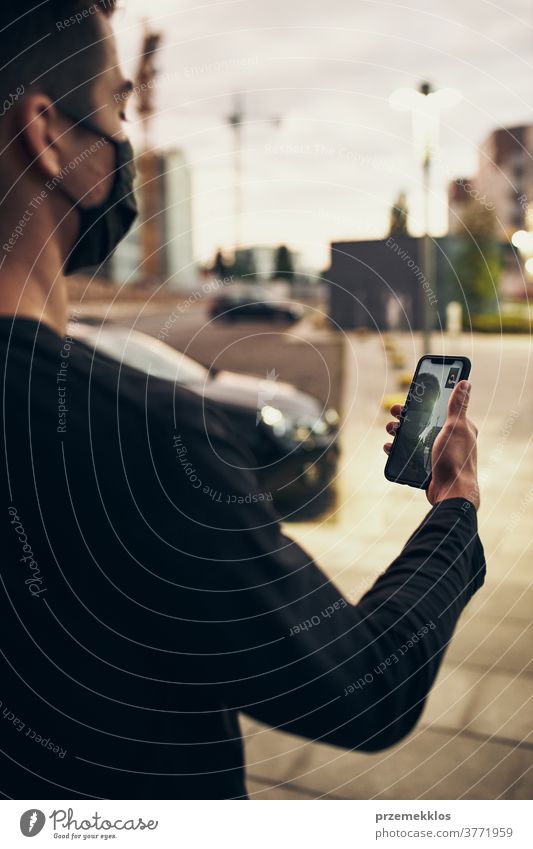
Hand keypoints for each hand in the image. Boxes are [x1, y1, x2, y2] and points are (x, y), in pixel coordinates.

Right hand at [384, 380, 479, 509]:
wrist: (451, 493)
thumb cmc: (455, 459)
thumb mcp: (455, 428)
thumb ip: (458, 406)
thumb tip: (465, 383)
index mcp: (458, 428)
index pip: (440, 408)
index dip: (425, 400)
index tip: (411, 395)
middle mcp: (448, 439)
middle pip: (423, 422)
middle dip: (407, 416)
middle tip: (394, 412)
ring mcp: (436, 453)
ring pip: (414, 437)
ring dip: (400, 432)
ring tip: (390, 430)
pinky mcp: (427, 466)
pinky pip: (409, 454)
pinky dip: (398, 450)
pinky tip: (390, 447)